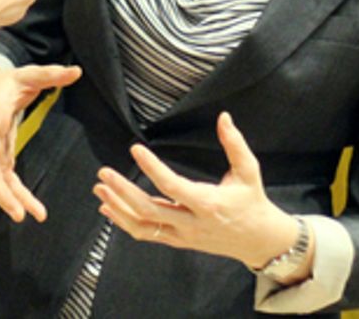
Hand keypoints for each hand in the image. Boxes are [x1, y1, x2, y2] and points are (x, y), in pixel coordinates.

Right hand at [0, 60, 80, 221]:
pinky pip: (0, 178)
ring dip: (4, 196)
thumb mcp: (29, 74)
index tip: (0, 156)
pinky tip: (21, 210)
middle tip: (14, 207)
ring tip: (21, 215)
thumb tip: (77, 71)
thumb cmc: (8, 83)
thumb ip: (51, 74)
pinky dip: (9, 194)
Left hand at [94, 112, 308, 275]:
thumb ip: (235, 144)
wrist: (259, 240)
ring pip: (143, 226)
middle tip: (104, 173)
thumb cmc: (253, 201)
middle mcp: (192, 223)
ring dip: (118, 208)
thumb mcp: (249, 171)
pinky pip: (146, 234)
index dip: (152, 167)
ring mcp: (183, 236)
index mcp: (208, 204)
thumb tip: (224, 117)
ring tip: (99, 189)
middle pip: (149, 210)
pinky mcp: (178, 241)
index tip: (135, 149)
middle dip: (123, 192)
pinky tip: (108, 208)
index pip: (172, 186)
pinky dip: (124, 222)